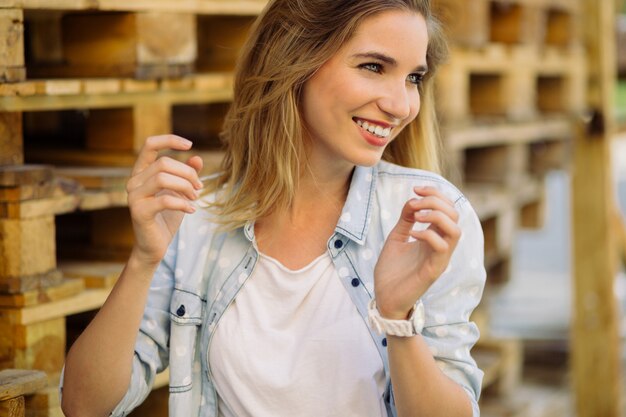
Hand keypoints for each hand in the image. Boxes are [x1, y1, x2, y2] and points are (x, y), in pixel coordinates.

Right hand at [126, 135, 203, 266]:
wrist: (154, 246)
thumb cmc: (166, 217)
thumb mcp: (180, 193)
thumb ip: (187, 175)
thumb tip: (198, 158)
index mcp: (141, 172)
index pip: (150, 145)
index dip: (169, 140)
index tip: (190, 144)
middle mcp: (133, 181)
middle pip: (163, 163)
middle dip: (187, 173)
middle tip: (199, 188)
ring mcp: (133, 196)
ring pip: (162, 178)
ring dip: (185, 186)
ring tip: (195, 198)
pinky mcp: (139, 212)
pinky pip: (165, 200)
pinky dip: (183, 204)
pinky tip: (192, 210)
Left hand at [374, 187, 460, 319]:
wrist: (385, 298)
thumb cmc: (391, 270)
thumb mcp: (396, 238)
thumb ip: (406, 220)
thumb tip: (413, 200)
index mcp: (434, 237)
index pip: (447, 208)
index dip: (436, 193)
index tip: (415, 189)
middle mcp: (441, 246)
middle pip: (454, 215)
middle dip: (436, 201)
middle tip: (414, 202)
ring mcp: (440, 258)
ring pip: (455, 230)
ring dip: (436, 216)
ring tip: (415, 217)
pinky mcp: (434, 270)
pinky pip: (441, 247)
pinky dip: (427, 234)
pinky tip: (412, 234)